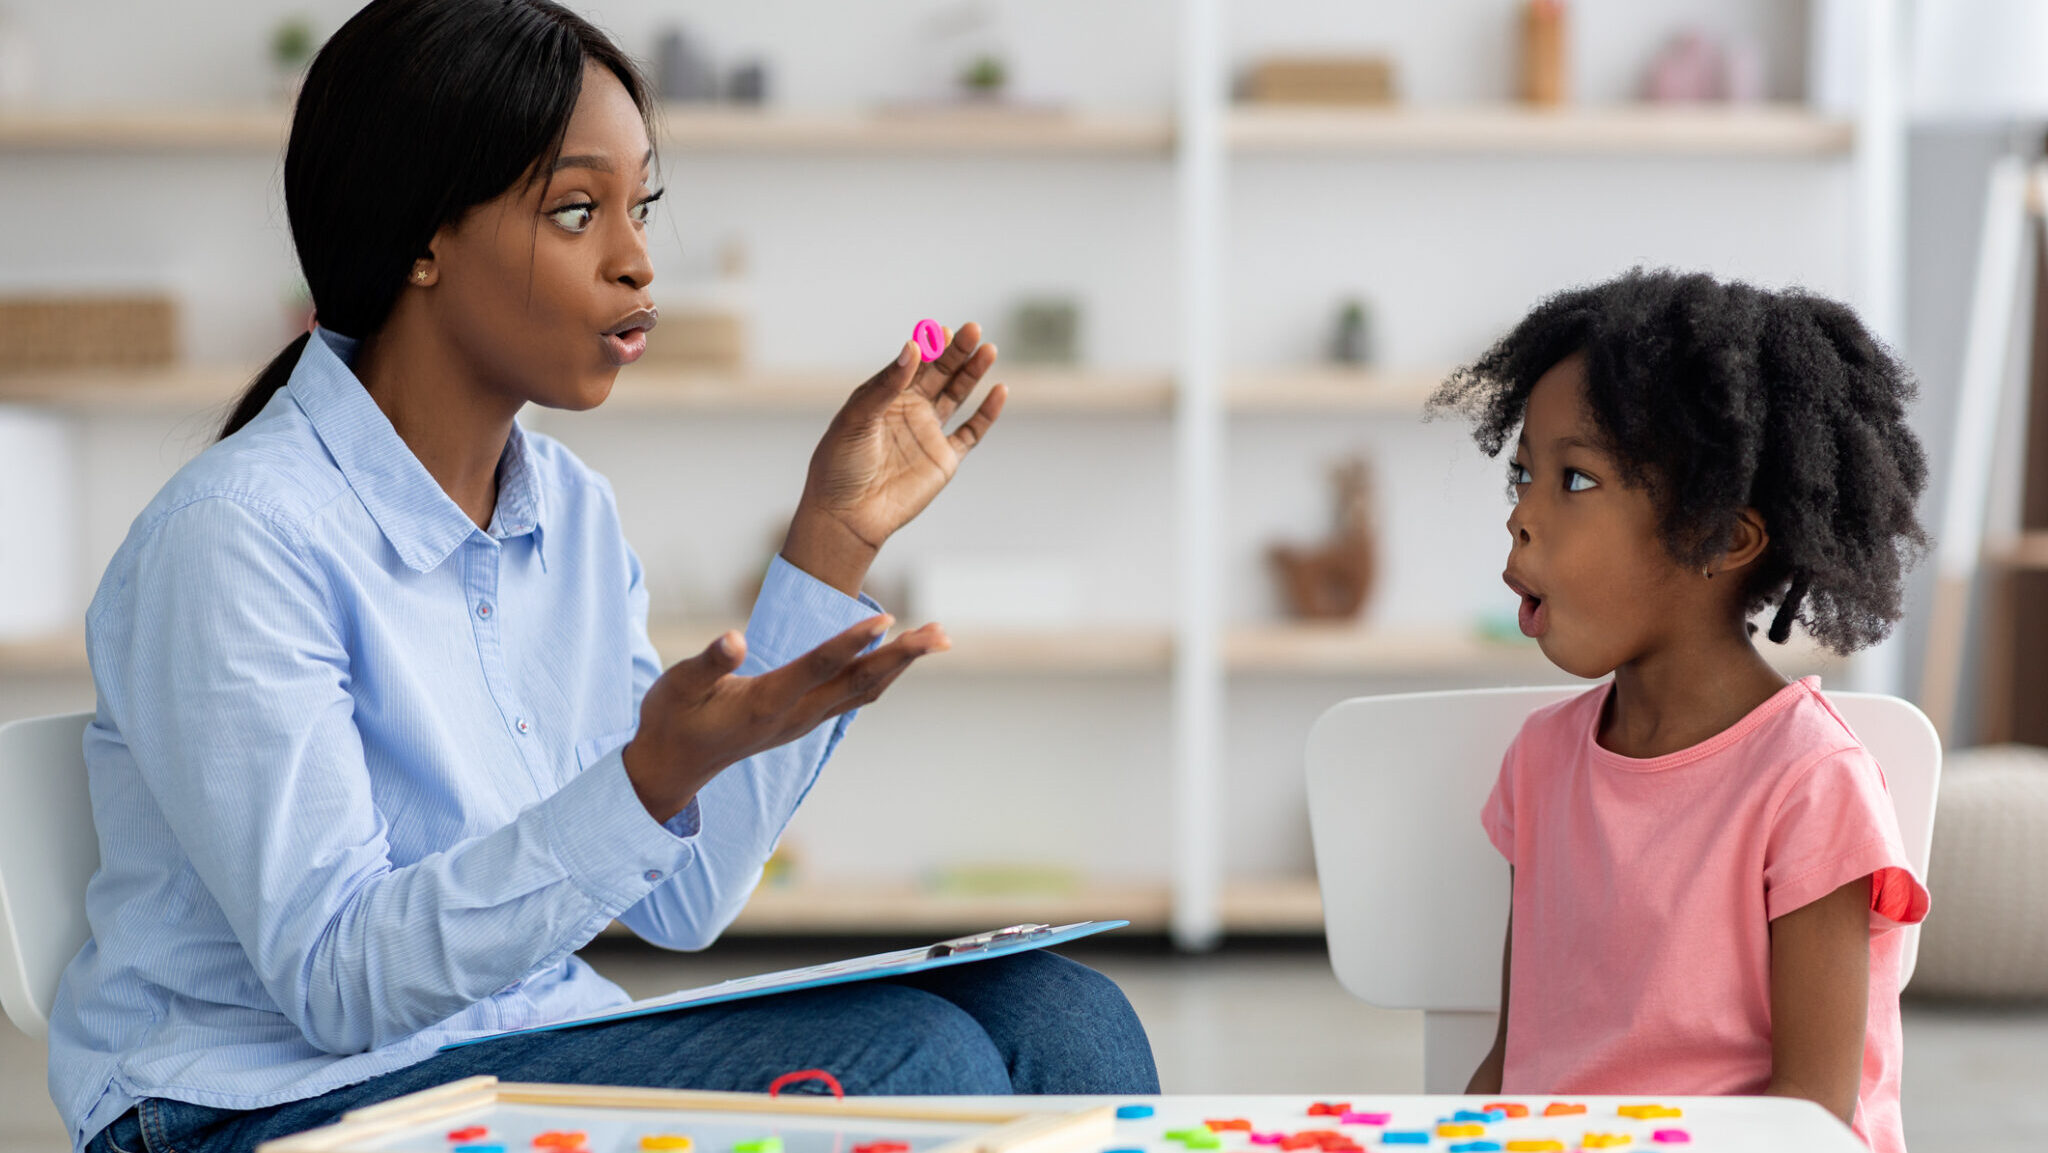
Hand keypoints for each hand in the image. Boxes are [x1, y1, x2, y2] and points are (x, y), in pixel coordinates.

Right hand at [620, 615, 949, 822]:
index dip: (852, 642)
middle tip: (941, 632)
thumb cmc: (671, 719)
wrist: (674, 768)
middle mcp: (794, 715)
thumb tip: (734, 637)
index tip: (886, 619)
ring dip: (902, 664)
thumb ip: (707, 662)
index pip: (818, 666)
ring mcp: (803, 721)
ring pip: (864, 691)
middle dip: (903, 656)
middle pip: (859, 683)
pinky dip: (883, 674)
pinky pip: (854, 696)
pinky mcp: (804, 721)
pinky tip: (898, 656)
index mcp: (765, 703)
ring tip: (936, 637)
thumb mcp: (677, 687)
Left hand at [783, 322, 1006, 594]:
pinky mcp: (944, 459)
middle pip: (939, 373)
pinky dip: (986, 413)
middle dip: (956, 351)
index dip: (929, 346)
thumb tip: (913, 347)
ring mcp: (927, 433)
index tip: (942, 330)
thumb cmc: (840, 466)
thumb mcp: (857, 419)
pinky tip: (999, 391)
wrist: (847, 516)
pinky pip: (971, 432)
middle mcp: (908, 410)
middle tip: (973, 329)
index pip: (912, 363)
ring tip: (989, 349)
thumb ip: (886, 385)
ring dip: (973, 372)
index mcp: (883, 396)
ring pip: (957, 395)